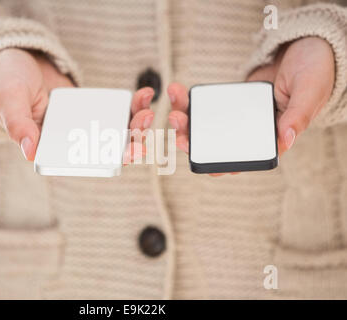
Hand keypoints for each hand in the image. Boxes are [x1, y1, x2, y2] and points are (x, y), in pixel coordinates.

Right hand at [0, 48, 153, 160]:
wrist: (17, 60)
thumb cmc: (7, 83)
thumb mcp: (9, 101)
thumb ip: (18, 124)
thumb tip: (30, 150)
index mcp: (53, 147)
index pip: (86, 161)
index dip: (112, 160)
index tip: (131, 151)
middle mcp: (72, 139)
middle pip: (108, 147)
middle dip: (132, 140)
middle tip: (144, 125)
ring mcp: (85, 123)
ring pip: (117, 131)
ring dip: (137, 125)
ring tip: (147, 110)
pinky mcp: (93, 108)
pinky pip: (116, 111)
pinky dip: (133, 105)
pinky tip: (145, 95)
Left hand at [167, 36, 334, 175]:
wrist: (304, 48)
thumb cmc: (314, 72)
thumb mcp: (310, 93)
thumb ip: (297, 116)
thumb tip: (283, 140)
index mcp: (270, 139)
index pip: (241, 159)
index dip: (217, 165)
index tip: (198, 159)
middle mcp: (249, 132)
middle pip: (214, 144)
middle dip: (191, 140)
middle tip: (176, 125)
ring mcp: (236, 117)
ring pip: (204, 126)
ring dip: (184, 121)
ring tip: (173, 110)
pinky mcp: (227, 101)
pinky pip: (204, 105)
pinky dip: (189, 101)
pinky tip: (177, 92)